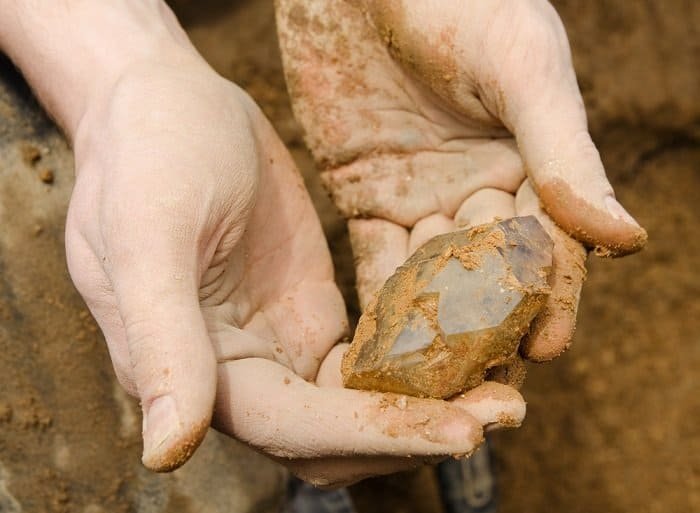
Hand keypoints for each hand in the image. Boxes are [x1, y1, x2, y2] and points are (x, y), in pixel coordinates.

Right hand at [64, 56, 523, 482]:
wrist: (164, 104)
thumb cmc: (144, 156)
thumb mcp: (143, 234)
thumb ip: (160, 338)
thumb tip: (168, 453)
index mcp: (197, 371)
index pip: (294, 427)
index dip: (374, 432)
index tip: (462, 429)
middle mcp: (243, 373)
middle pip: (339, 435)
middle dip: (418, 432)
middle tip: (505, 409)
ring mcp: (281, 344)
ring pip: (363, 403)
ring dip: (430, 404)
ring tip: (505, 387)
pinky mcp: (311, 310)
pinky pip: (374, 352)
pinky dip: (420, 359)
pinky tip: (472, 339)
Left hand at [275, 0, 646, 360]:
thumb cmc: (455, 1)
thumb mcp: (520, 66)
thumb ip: (564, 149)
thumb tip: (624, 239)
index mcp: (532, 162)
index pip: (549, 243)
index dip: (550, 298)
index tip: (545, 351)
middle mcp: (480, 190)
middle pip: (493, 276)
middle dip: (491, 330)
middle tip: (483, 387)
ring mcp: (421, 199)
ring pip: (433, 280)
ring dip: (433, 331)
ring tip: (427, 385)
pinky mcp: (366, 198)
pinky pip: (374, 262)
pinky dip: (377, 304)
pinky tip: (375, 347)